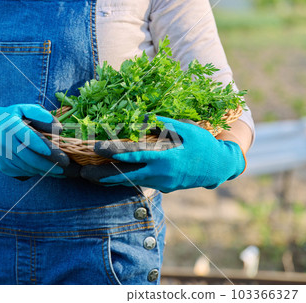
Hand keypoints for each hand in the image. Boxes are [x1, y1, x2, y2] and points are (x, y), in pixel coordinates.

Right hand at [0, 104, 74, 177]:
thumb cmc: (15, 117)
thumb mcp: (26, 109)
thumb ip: (41, 115)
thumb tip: (57, 128)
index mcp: (10, 125)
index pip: (25, 137)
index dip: (39, 145)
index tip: (51, 152)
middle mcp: (3, 141)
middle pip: (27, 156)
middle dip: (46, 164)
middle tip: (62, 168)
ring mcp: (2, 155)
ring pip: (24, 167)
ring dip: (42, 170)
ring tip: (57, 171)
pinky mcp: (2, 166)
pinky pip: (20, 172)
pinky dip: (33, 172)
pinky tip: (43, 170)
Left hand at [80, 116, 245, 192]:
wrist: (219, 167)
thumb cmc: (204, 144)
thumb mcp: (187, 129)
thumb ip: (166, 123)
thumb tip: (148, 116)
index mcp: (166, 159)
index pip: (136, 157)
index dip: (116, 154)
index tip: (100, 150)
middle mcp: (161, 175)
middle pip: (127, 177)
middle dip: (106, 176)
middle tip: (86, 175)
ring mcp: (163, 184)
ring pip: (133, 182)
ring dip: (113, 180)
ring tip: (94, 178)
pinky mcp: (165, 188)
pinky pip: (142, 184)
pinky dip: (127, 181)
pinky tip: (115, 179)